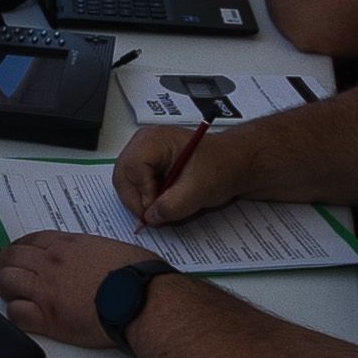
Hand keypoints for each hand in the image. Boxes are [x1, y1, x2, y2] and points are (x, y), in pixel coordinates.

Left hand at [0, 231, 159, 349]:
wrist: (140, 299)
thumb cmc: (137, 275)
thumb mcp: (111, 248)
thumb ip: (90, 251)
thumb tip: (90, 258)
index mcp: (67, 245)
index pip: (29, 240)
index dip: (19, 248)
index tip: (19, 254)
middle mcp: (51, 263)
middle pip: (11, 258)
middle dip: (6, 265)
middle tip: (8, 273)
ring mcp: (47, 290)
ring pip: (6, 282)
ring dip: (7, 288)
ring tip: (14, 295)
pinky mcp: (48, 318)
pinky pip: (16, 313)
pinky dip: (16, 315)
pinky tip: (25, 316)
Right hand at [115, 122, 252, 223]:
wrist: (234, 165)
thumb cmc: (221, 167)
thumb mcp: (199, 190)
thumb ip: (173, 205)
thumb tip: (150, 217)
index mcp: (155, 139)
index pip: (132, 167)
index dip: (142, 193)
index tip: (156, 210)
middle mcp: (143, 142)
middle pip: (123, 176)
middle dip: (137, 199)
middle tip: (154, 216)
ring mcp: (143, 153)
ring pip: (126, 183)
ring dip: (141, 201)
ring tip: (162, 208)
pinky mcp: (147, 165)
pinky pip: (135, 186)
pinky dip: (146, 199)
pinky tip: (163, 201)